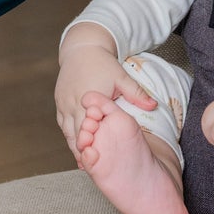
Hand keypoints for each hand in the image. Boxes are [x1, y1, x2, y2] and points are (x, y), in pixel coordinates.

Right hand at [54, 33, 154, 154]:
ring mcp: (63, 103)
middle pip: (73, 134)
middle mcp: (72, 103)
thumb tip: (154, 106)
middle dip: (80, 150)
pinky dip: (69, 134)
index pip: (86, 129)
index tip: (95, 160)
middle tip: (89, 167)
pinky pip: (62, 123)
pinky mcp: (59, 101)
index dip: (89, 146)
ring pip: (66, 131)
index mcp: (87, 100)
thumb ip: (137, 94)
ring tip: (83, 161)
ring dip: (74, 144)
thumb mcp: (121, 77)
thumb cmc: (103, 63)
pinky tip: (77, 144)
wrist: (82, 46)